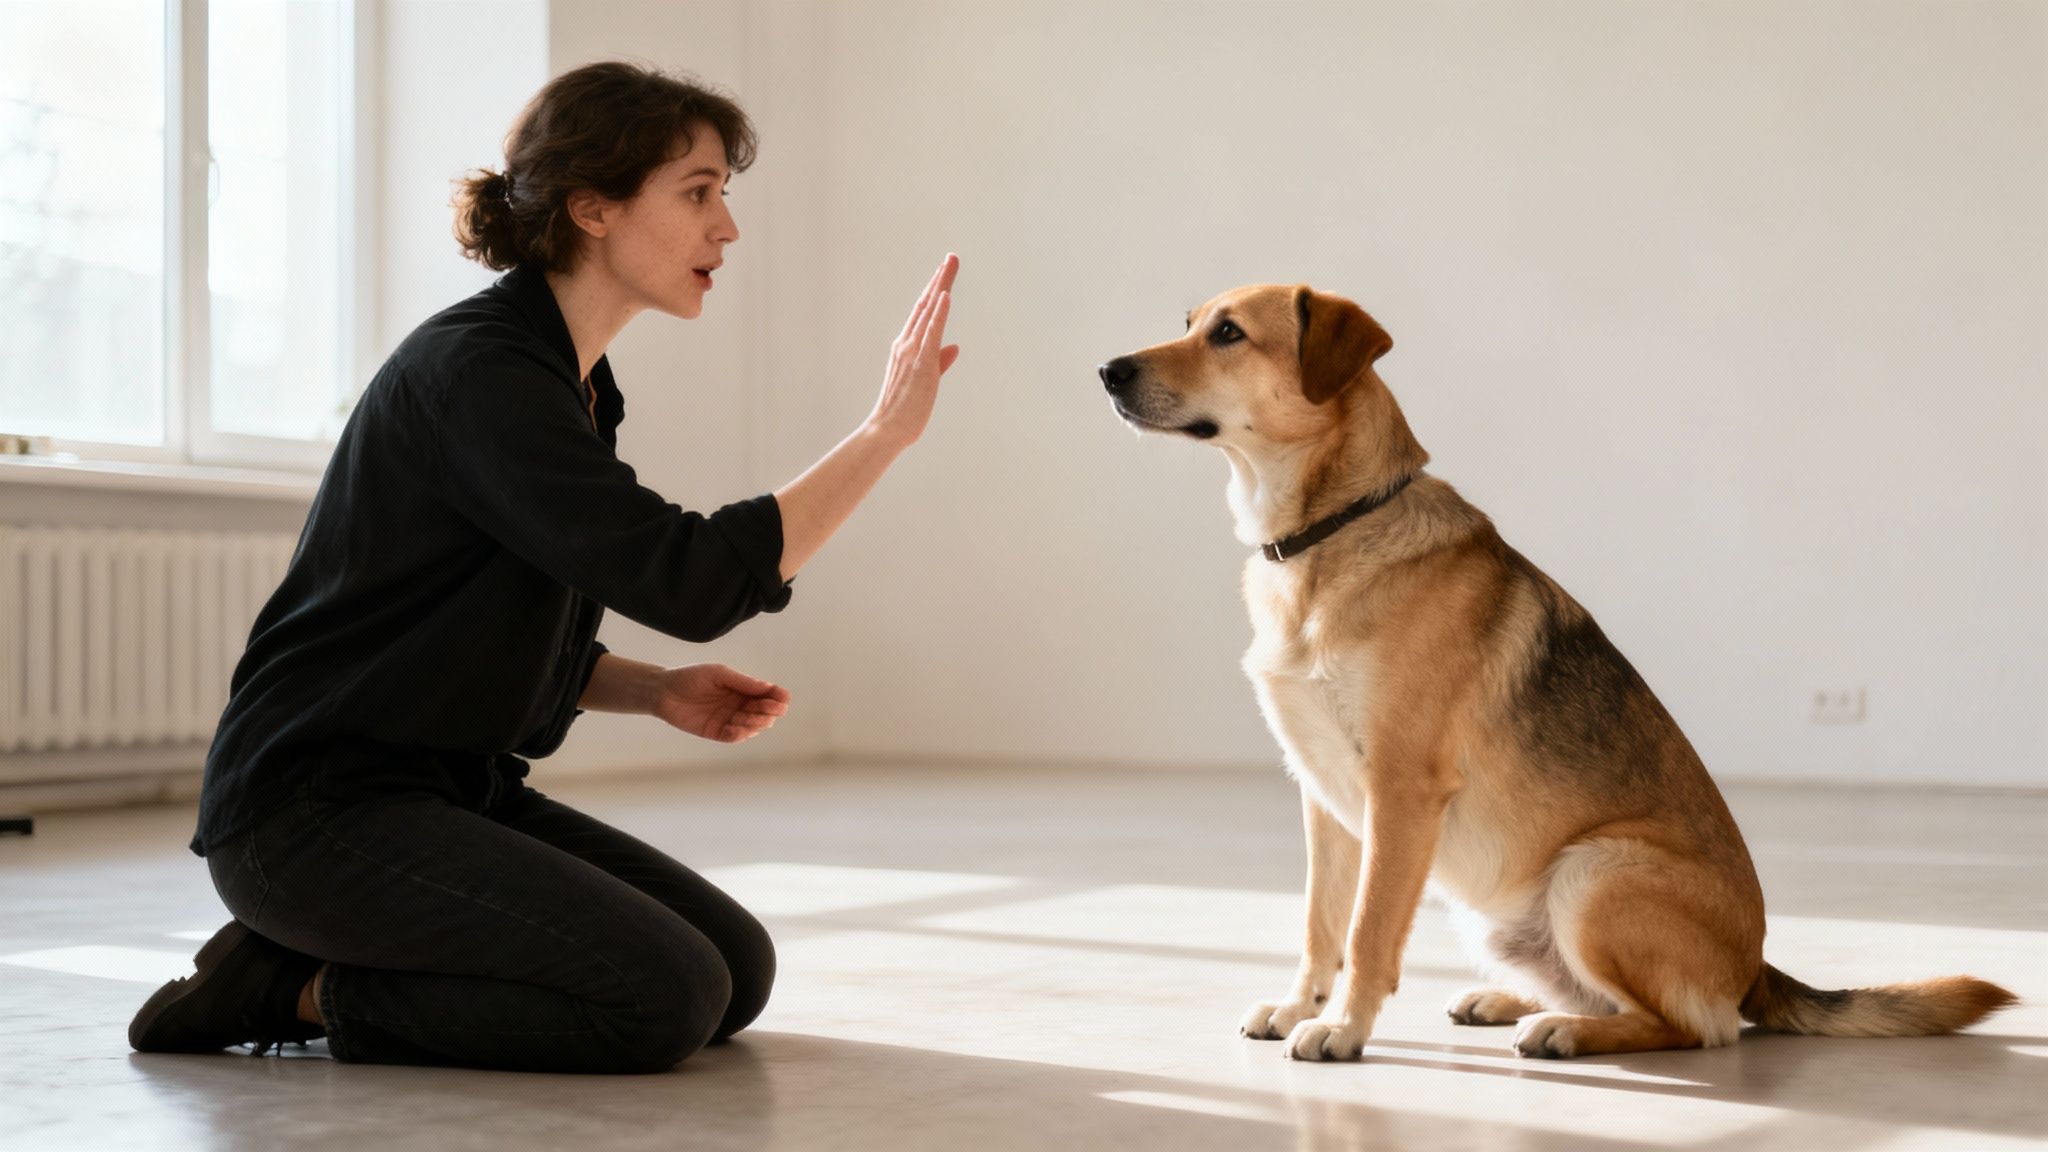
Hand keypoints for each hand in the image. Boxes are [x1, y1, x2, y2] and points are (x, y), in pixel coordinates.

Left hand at [651, 664, 790, 743]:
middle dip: (768, 711)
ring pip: (752, 726)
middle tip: (769, 709)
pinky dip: (740, 734)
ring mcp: (729, 720)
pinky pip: (734, 737)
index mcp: (742, 689)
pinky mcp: (717, 732)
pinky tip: (738, 728)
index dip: (777, 697)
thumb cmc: (690, 677)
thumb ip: (743, 682)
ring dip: (754, 723)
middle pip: (763, 712)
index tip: (783, 698)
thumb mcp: (719, 674)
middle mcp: (738, 705)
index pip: (767, 695)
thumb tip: (768, 688)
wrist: (663, 691)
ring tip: (748, 717)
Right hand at [865, 254, 961, 447]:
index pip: (924, 312)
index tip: (946, 271)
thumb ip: (940, 361)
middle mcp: (907, 343)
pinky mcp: (921, 363)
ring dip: (941, 286)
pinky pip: (930, 333)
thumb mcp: (927, 380)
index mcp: (907, 347)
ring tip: (951, 265)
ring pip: (929, 312)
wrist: (887, 431)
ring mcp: (912, 352)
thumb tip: (954, 347)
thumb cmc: (905, 410)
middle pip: (927, 304)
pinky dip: (938, 314)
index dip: (936, 290)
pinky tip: (945, 296)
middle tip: (953, 256)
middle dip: (941, 279)